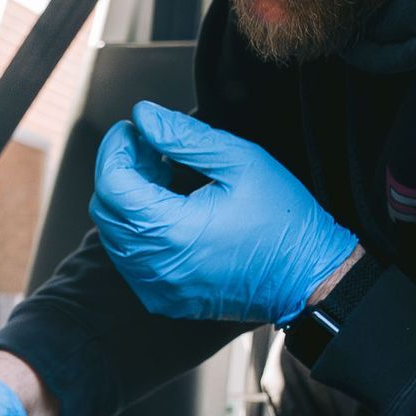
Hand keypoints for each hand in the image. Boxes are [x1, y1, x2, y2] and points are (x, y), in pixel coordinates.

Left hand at [89, 100, 358, 326]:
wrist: (310, 278)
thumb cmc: (284, 219)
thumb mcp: (240, 161)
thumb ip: (184, 137)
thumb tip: (142, 116)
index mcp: (173, 232)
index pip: (112, 184)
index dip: (115, 149)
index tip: (132, 128)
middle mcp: (157, 267)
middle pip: (105, 209)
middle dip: (119, 170)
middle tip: (149, 146)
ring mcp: (158, 289)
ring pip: (114, 236)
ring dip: (127, 200)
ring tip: (161, 174)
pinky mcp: (165, 300)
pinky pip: (131, 260)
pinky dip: (137, 230)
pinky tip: (167, 209)